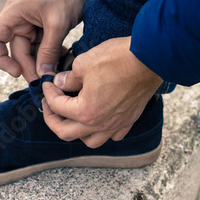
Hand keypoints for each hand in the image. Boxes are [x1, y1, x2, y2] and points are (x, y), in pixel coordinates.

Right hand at [0, 0, 106, 81]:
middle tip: (44, 82)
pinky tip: (63, 60)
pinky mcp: (45, 26)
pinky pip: (43, 47)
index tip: (16, 72)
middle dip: (30, 67)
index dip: (0, 59)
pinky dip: (51, 55)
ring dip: (43, 63)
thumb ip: (48, 51)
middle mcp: (19, 19)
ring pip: (32, 51)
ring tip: (57, 72)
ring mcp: (32, 23)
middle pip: (17, 51)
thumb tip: (42, 75)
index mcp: (13, 13)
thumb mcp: (58, 24)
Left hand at [42, 37, 162, 147]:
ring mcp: (116, 124)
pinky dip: (102, 131)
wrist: (151, 58)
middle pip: (66, 133)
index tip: (48, 83)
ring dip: (76, 132)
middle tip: (49, 105)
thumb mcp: (83, 63)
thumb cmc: (118, 59)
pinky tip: (98, 119)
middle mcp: (100, 124)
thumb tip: (60, 83)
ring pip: (90, 141)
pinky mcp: (129, 120)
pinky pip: (113, 136)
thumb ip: (68, 78)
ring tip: (71, 117)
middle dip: (52, 119)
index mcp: (86, 111)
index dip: (48, 93)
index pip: (57, 107)